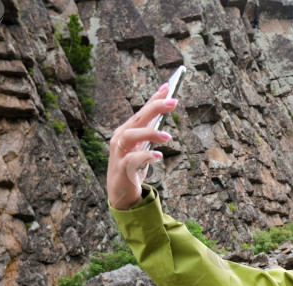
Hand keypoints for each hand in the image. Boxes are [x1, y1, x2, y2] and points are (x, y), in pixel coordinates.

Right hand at [106, 83, 177, 209]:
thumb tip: (165, 117)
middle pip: (137, 119)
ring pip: (130, 136)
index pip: (142, 111)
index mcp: (127, 131)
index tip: (169, 87)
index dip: (154, 98)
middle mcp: (120, 138)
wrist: (120, 192)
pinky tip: (157, 156)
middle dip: (155, 108)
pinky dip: (145, 156)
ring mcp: (119, 153)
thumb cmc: (133, 166)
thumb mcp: (143, 147)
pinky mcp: (121, 169)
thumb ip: (151, 133)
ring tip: (167, 136)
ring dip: (149, 133)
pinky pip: (131, 160)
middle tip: (173, 102)